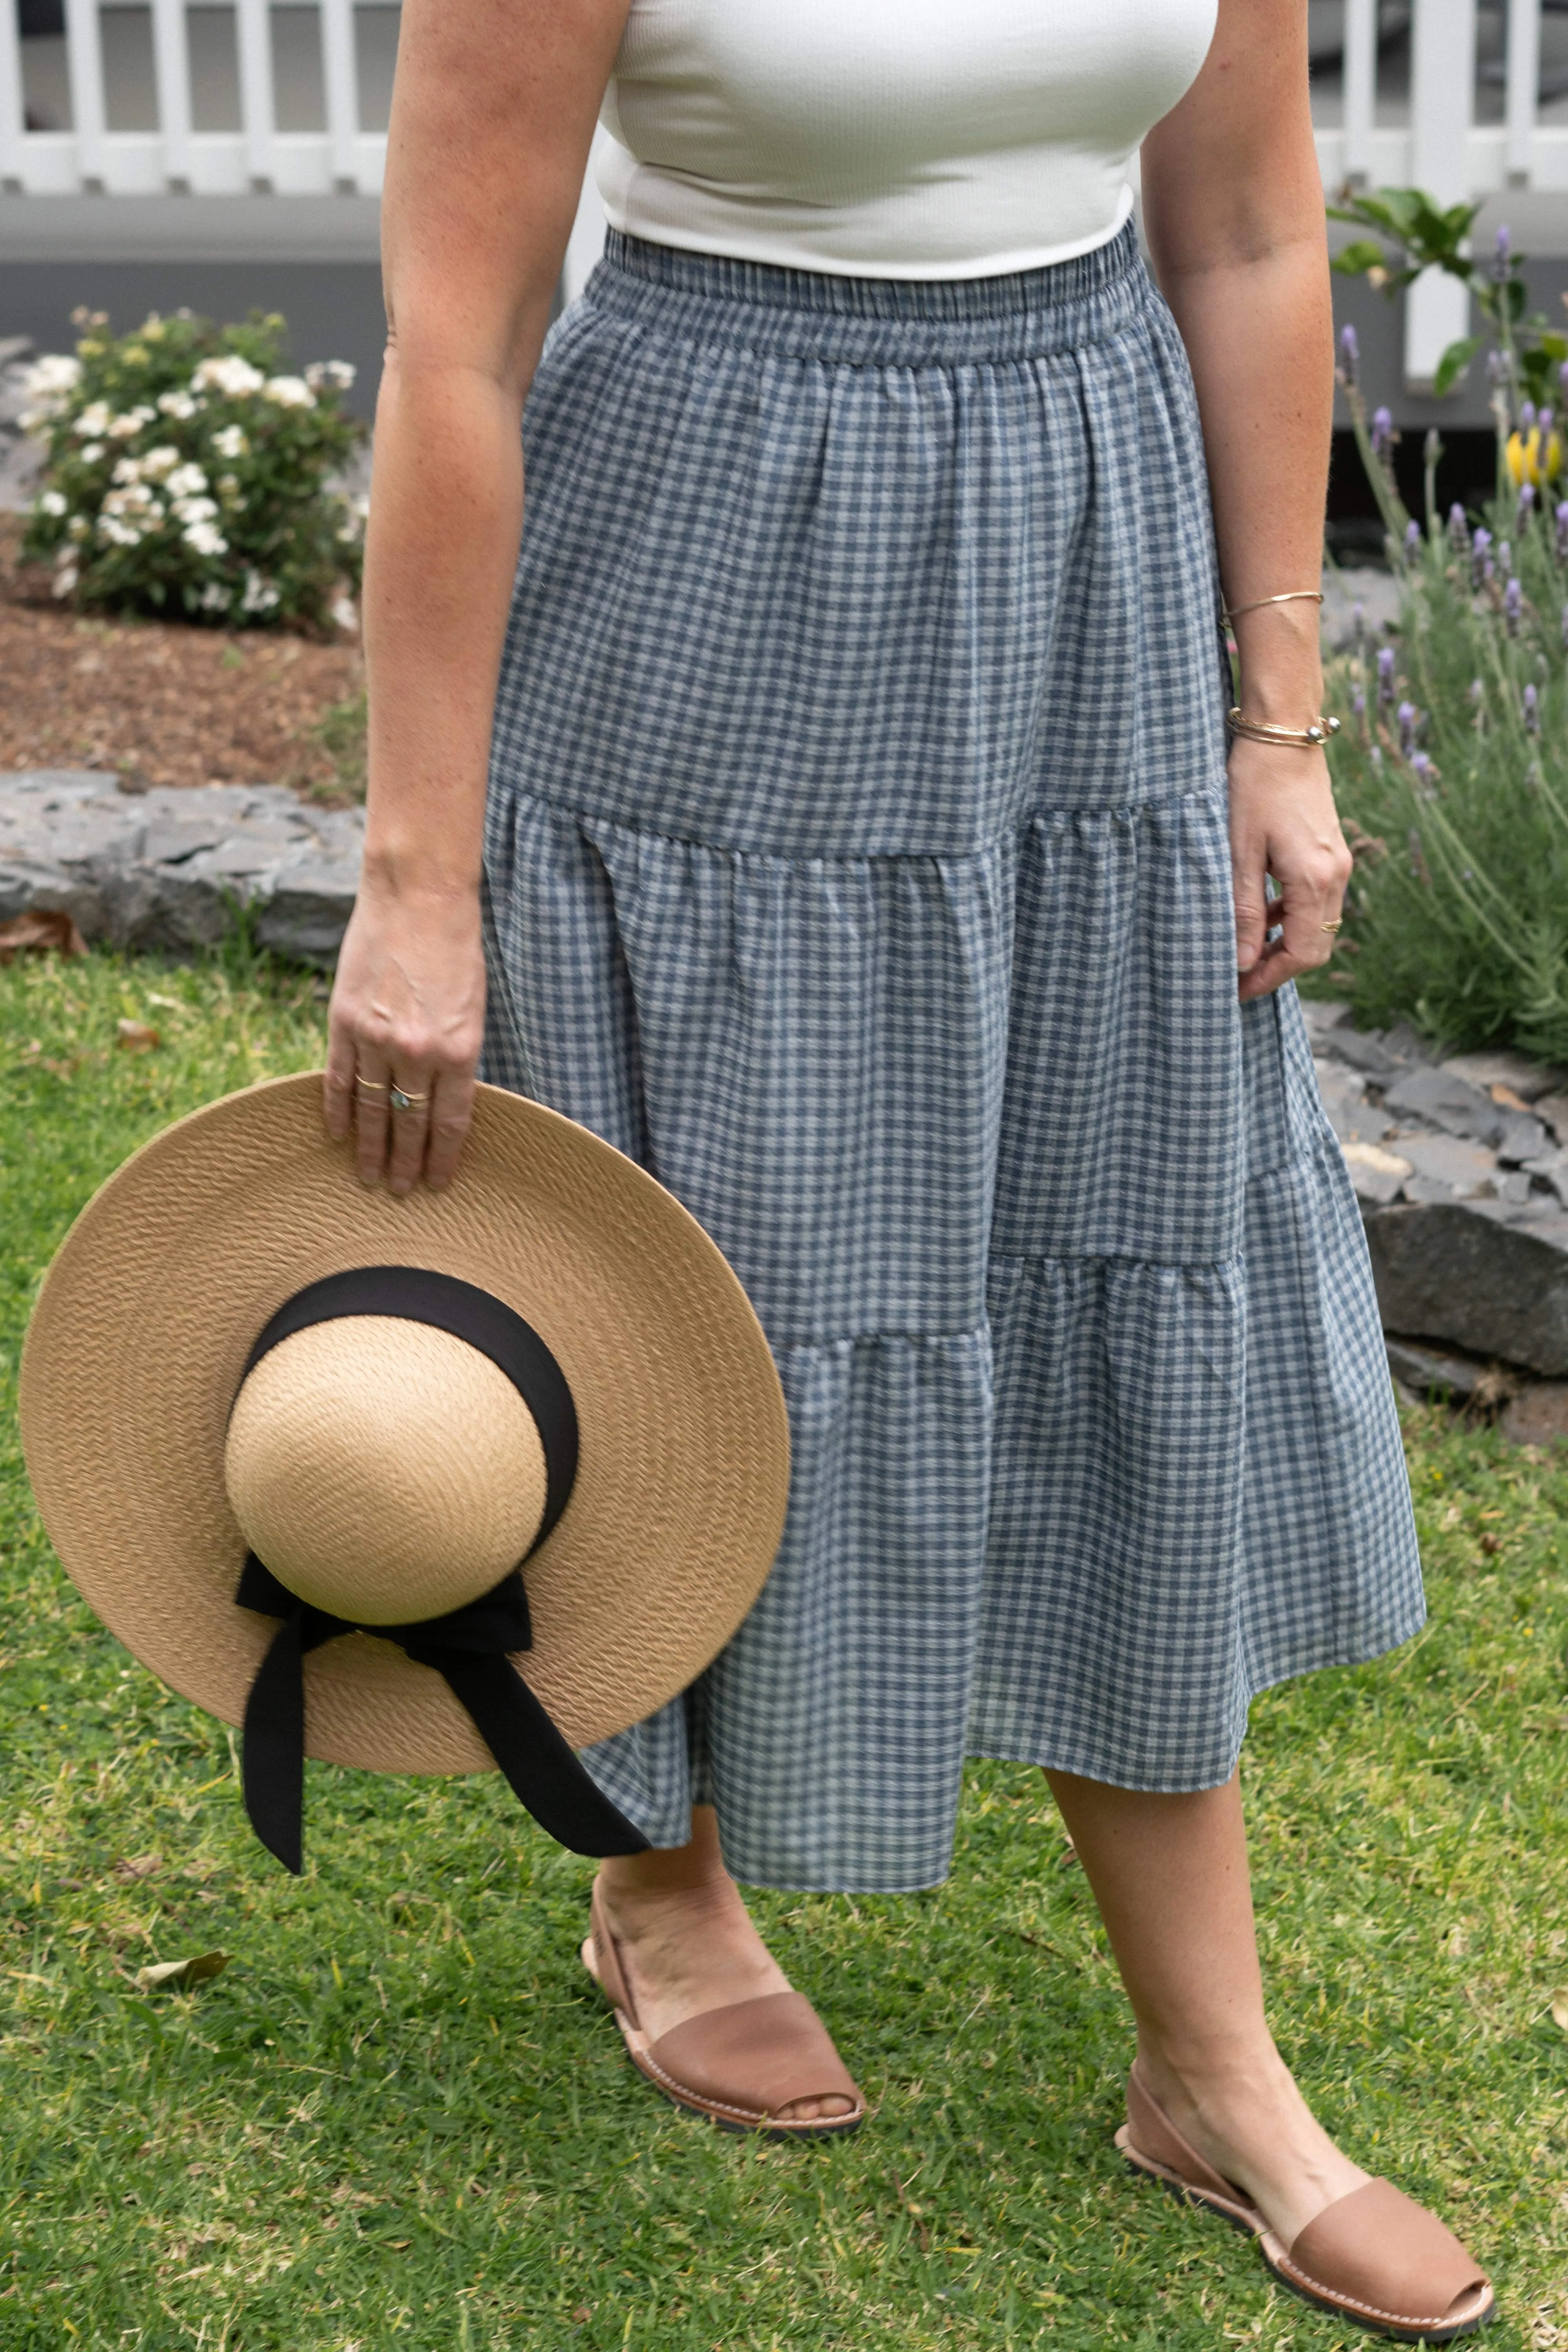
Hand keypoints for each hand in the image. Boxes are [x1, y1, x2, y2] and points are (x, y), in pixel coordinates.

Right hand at [323, 877, 486, 1190]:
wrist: (419, 899)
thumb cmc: (455, 950)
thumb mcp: (472, 1010)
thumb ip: (456, 1057)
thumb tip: (441, 1100)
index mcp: (459, 1051)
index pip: (449, 1123)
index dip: (442, 1159)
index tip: (437, 1184)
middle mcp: (417, 1052)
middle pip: (408, 1124)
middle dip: (405, 1164)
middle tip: (400, 1192)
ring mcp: (376, 1038)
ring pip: (370, 1110)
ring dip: (370, 1148)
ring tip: (369, 1177)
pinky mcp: (344, 1022)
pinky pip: (337, 1079)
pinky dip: (335, 1110)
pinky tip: (337, 1136)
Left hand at [1227, 737, 1351, 1002]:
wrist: (1282, 735)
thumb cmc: (1254, 787)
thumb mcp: (1239, 852)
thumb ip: (1244, 910)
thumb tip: (1241, 961)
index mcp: (1315, 878)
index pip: (1302, 953)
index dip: (1269, 977)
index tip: (1237, 988)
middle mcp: (1335, 875)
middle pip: (1315, 946)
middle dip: (1278, 967)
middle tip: (1237, 977)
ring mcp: (1337, 863)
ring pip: (1317, 925)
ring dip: (1283, 943)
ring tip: (1243, 949)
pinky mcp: (1330, 852)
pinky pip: (1315, 900)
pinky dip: (1290, 916)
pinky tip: (1261, 914)